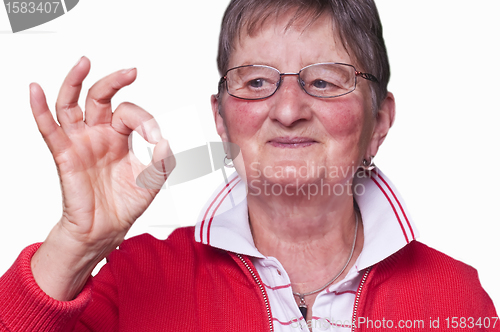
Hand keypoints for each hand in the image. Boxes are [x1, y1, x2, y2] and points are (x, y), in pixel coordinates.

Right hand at [29, 57, 174, 299]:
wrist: (106, 230)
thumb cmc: (124, 205)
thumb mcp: (151, 181)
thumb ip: (162, 162)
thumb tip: (164, 141)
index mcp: (119, 138)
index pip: (129, 114)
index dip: (144, 119)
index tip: (155, 135)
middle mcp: (98, 135)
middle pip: (100, 98)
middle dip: (114, 81)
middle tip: (131, 72)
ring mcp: (80, 143)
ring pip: (71, 104)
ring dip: (75, 81)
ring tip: (85, 63)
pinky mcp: (65, 155)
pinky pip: (49, 129)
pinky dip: (40, 109)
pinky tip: (36, 90)